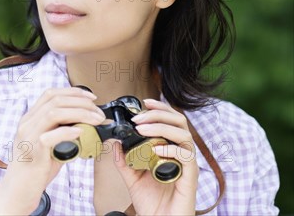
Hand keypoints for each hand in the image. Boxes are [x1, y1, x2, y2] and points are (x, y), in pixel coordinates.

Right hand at [0, 87, 104, 214]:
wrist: (18, 191)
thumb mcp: (48, 144)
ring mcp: (28, 136)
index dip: (73, 92)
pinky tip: (80, 132)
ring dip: (80, 113)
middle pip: (55, 100)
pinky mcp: (33, 151)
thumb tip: (86, 125)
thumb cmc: (35, 169)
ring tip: (96, 120)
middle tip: (98, 112)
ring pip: (54, 113)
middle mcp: (27, 123)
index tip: (91, 97)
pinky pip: (50, 135)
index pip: (50, 94)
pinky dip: (67, 131)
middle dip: (81, 102)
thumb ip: (61, 132)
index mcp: (30, 119)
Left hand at [112, 98, 198, 215]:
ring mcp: (186, 165)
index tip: (144, 103)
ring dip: (161, 128)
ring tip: (142, 130)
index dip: (160, 109)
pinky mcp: (190, 178)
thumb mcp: (131, 177)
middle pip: (180, 122)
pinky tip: (156, 150)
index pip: (171, 121)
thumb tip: (115, 141)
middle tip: (139, 118)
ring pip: (184, 135)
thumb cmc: (151, 203)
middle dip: (159, 114)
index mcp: (170, 150)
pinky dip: (171, 149)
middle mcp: (180, 154)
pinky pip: (186, 157)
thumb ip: (123, 160)